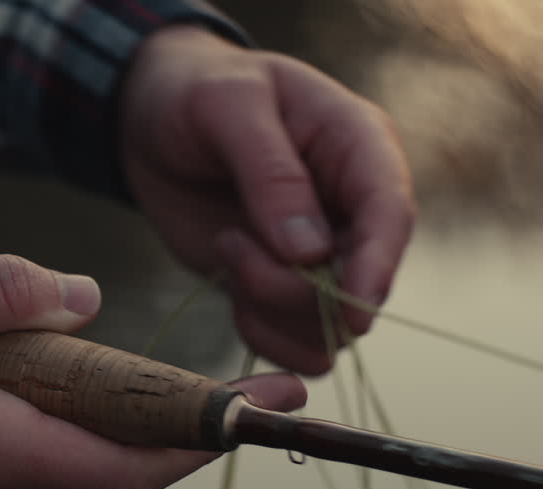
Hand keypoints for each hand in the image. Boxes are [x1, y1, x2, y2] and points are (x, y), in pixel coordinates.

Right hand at [0, 255, 304, 488]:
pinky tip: (13, 369)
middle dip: (164, 423)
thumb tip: (80, 299)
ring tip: (76, 348)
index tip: (269, 408)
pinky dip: (45, 422)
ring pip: (59, 465)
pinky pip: (17, 464)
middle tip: (212, 374)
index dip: (203, 438)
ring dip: (92, 414)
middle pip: (103, 469)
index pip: (121, 465)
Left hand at [120, 26, 414, 374]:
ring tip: (226, 247)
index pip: (390, 216)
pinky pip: (292, 340)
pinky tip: (228, 285)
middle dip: (296, 289)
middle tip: (230, 244)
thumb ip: (270, 171)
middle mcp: (350, 208)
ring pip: (326, 325)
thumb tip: (311, 251)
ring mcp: (319, 254)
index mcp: (359, 147)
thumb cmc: (196, 92)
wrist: (152, 119)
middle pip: (359, 284)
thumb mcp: (227, 105)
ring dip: (271, 308)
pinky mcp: (280, 286)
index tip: (352, 310)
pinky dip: (261, 334)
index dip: (378, 267)